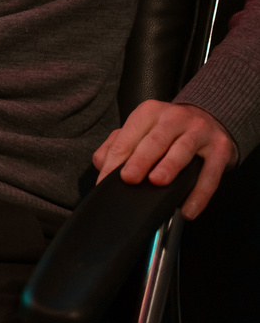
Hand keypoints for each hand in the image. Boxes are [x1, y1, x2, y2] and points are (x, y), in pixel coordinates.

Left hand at [93, 98, 237, 219]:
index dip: (115, 161)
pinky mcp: (221, 148)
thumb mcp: (142, 128)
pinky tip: (188, 210)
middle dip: (141, 159)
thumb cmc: (169, 130)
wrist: (210, 118)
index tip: (106, 182)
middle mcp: (175, 118)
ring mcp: (200, 131)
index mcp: (150, 112)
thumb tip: (101, 164)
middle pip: (155, 139)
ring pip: (183, 149)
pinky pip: (210, 173)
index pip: (128, 136)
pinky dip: (199, 193)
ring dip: (170, 166)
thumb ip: (118, 144)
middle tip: (128, 178)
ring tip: (157, 182)